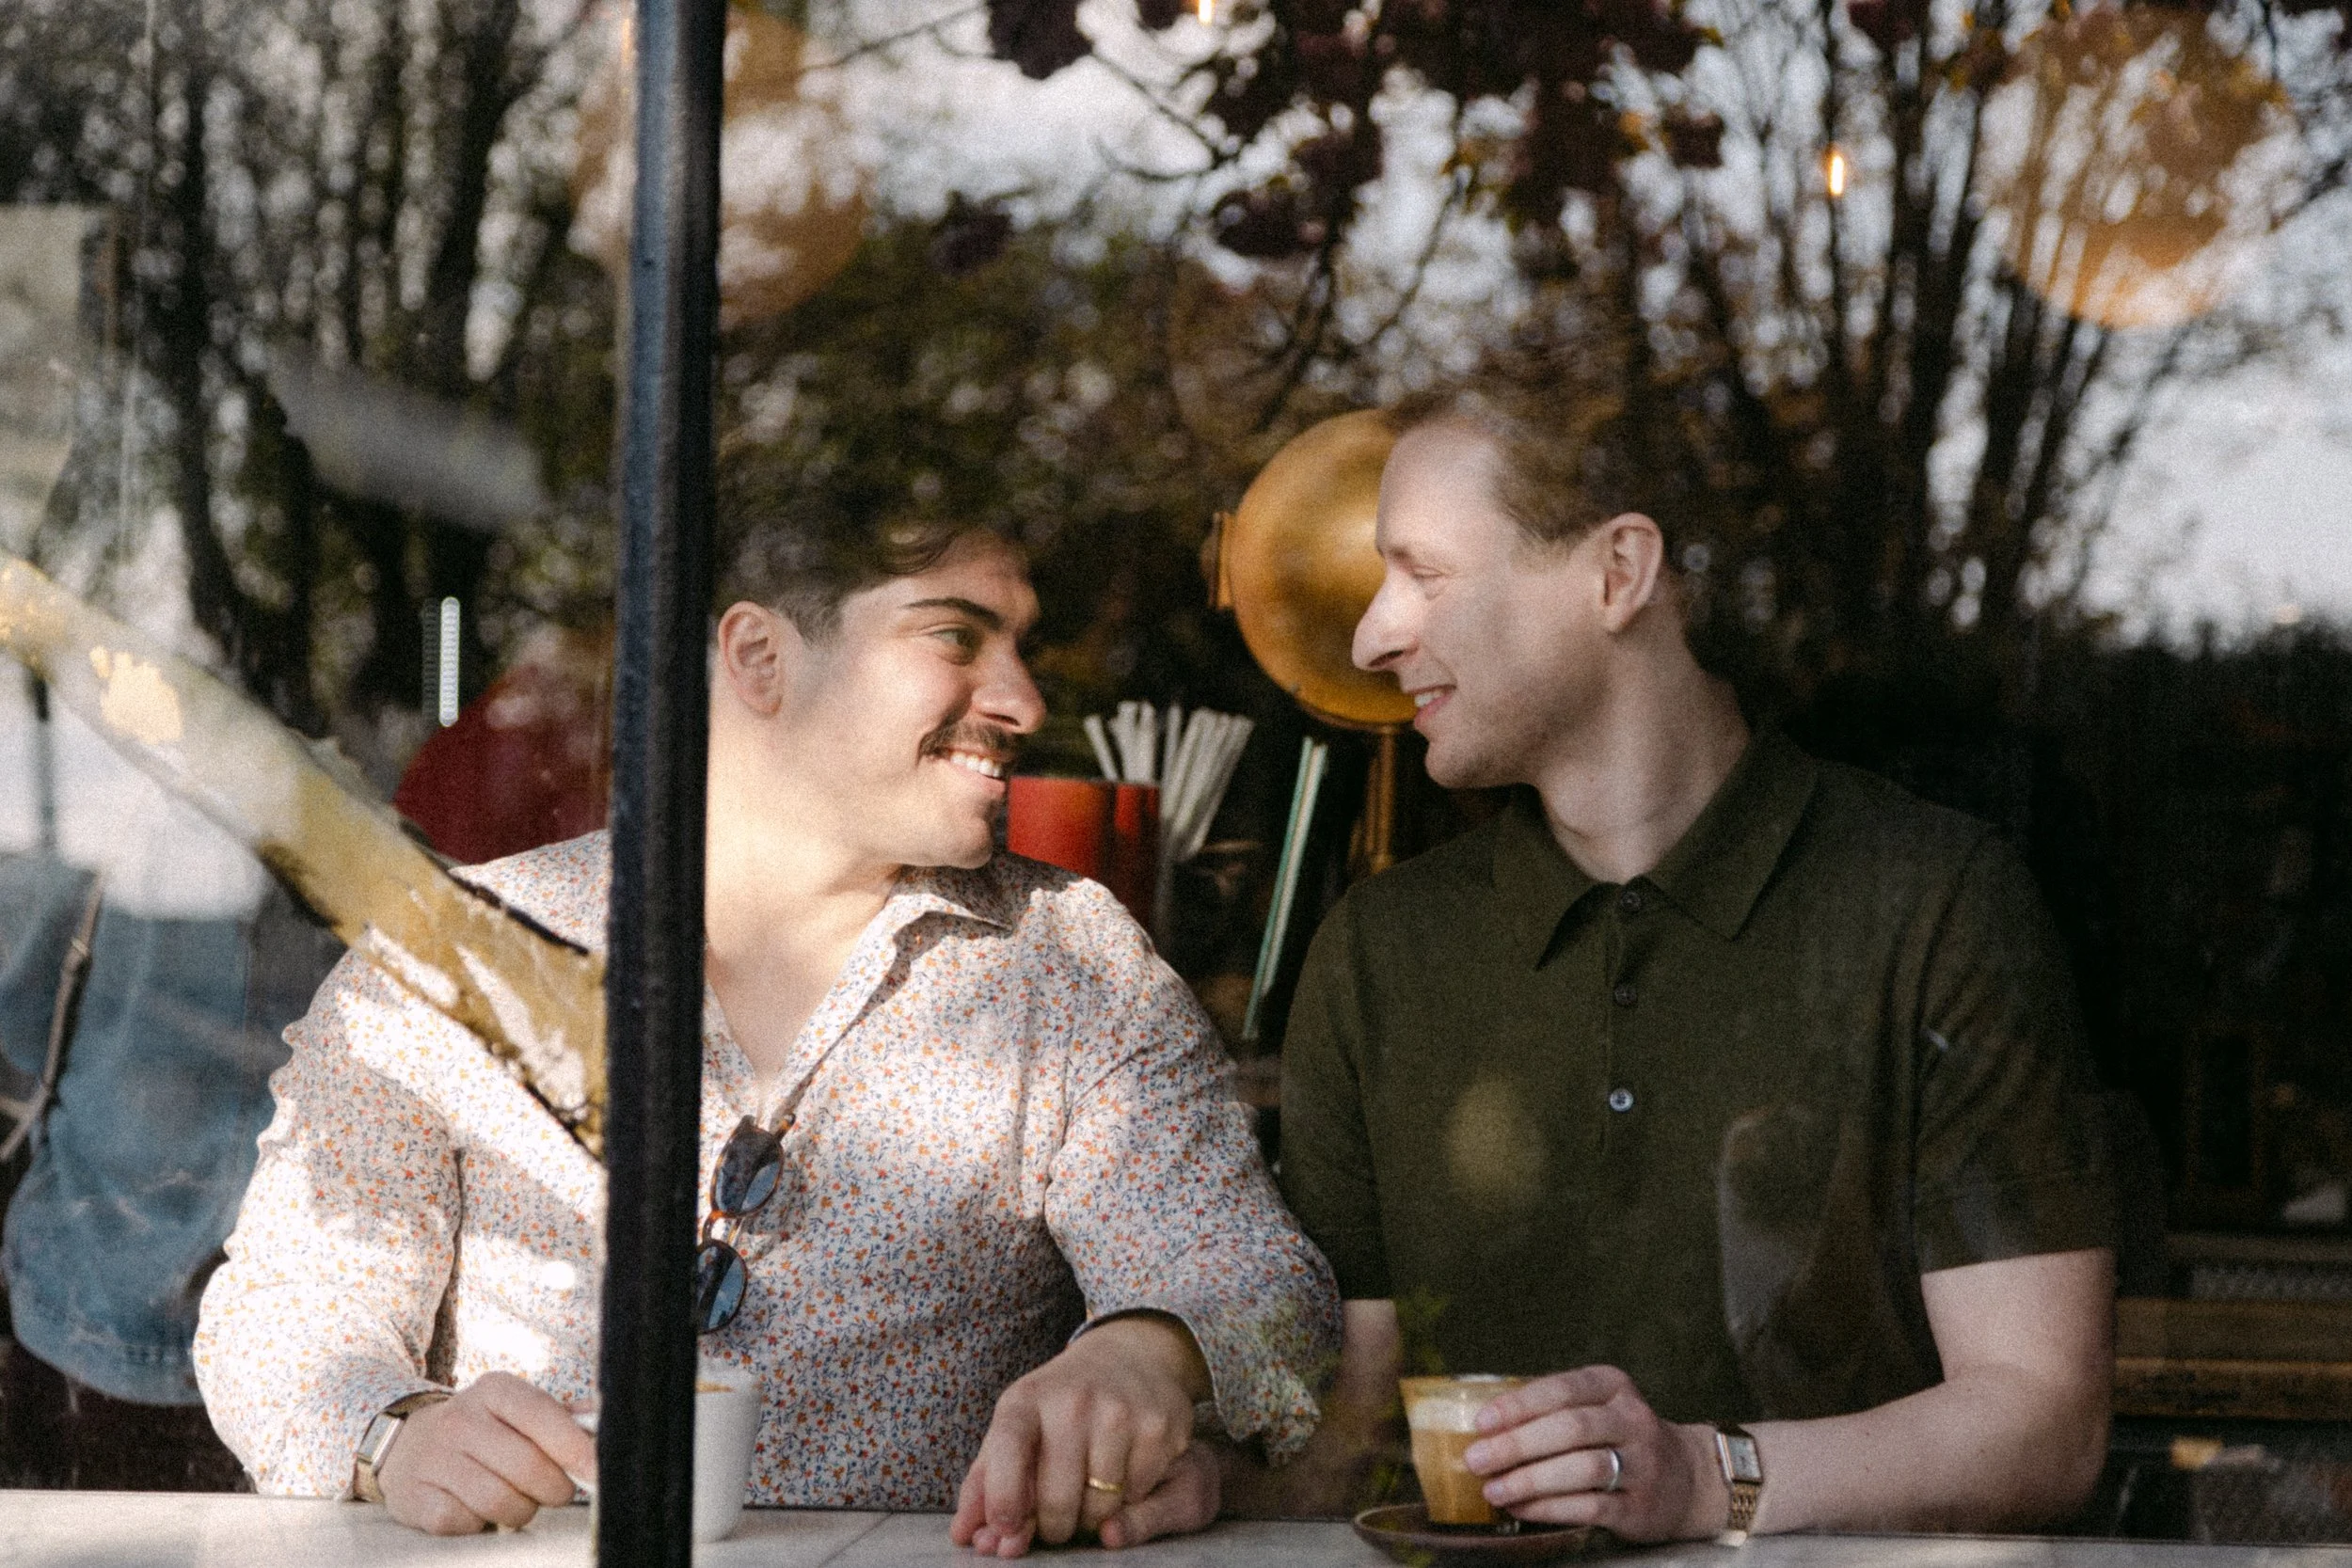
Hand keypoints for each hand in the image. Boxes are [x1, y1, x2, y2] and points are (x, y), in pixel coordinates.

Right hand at [377, 1372, 595, 1535]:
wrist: (406, 1445)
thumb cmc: (482, 1431)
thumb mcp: (517, 1411)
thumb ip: (564, 1419)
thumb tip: (609, 1423)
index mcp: (495, 1390)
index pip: (544, 1416)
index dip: (577, 1448)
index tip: (597, 1473)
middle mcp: (461, 1419)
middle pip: (528, 1467)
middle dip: (555, 1489)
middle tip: (557, 1492)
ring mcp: (434, 1459)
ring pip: (500, 1501)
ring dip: (521, 1511)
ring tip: (520, 1501)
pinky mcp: (415, 1498)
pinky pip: (466, 1523)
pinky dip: (481, 1525)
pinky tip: (478, 1509)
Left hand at [950, 1313, 1211, 1556]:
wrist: (1129, 1356)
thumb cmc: (1059, 1404)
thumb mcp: (1016, 1425)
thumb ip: (985, 1483)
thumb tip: (963, 1535)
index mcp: (1026, 1399)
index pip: (1007, 1454)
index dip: (1004, 1502)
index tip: (1006, 1530)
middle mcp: (1073, 1401)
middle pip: (1057, 1501)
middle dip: (1053, 1527)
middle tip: (1056, 1521)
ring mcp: (1120, 1412)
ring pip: (1100, 1507)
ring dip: (1091, 1519)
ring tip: (1088, 1495)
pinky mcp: (1159, 1427)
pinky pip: (1137, 1497)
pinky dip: (1127, 1501)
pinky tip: (1121, 1475)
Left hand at [1462, 1366, 1724, 1541]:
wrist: (1687, 1478)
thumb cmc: (1618, 1437)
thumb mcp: (1596, 1407)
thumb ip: (1550, 1410)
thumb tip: (1484, 1429)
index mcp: (1614, 1386)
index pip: (1562, 1389)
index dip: (1518, 1405)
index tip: (1480, 1423)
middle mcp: (1633, 1420)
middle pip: (1570, 1428)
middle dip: (1517, 1445)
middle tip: (1476, 1460)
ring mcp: (1643, 1464)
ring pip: (1582, 1468)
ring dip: (1531, 1480)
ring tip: (1493, 1490)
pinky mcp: (1642, 1506)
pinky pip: (1590, 1507)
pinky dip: (1550, 1508)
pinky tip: (1521, 1508)